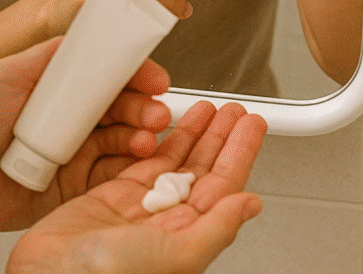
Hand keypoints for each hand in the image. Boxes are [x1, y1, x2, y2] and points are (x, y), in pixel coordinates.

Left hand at [0, 37, 173, 236]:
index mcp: (63, 86)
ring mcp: (79, 152)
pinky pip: (112, 178)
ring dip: (142, 138)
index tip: (154, 77)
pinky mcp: (77, 187)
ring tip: (144, 139)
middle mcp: (76, 118)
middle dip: (145, 107)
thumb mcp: (6, 74)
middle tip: (154, 112)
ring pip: (124, 141)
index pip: (110, 75)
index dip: (135, 74)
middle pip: (124, 107)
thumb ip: (47, 56)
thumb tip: (85, 37)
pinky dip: (130, 171)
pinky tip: (136, 165)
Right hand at [7, 100, 266, 273]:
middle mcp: (167, 224)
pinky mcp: (111, 196)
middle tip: (236, 110)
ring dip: (196, 133)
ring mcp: (140, 209)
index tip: (251, 126)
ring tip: (211, 108)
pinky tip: (171, 125)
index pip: (224, 187)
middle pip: (204, 170)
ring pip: (176, 162)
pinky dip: (160, 140)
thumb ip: (216, 228)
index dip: (240, 153)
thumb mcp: (176, 254)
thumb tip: (250, 204)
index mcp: (188, 239)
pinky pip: (144, 162)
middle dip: (222, 137)